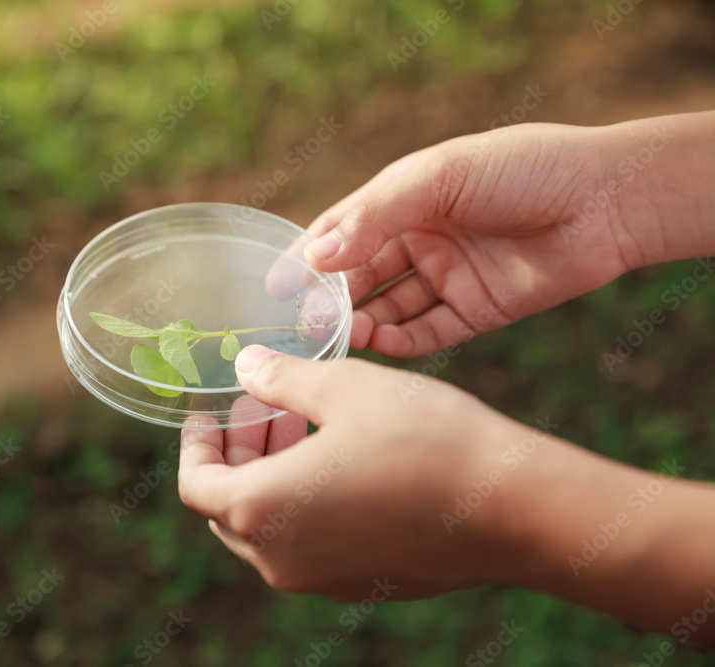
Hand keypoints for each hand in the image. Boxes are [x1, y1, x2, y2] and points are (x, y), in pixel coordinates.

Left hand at [178, 345, 554, 600]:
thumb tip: (244, 367)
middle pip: (228, 506)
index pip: (196, 483)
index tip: (210, 409)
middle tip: (266, 405)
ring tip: (305, 422)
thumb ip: (279, 379)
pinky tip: (339, 460)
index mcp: (262, 510)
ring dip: (272, 473)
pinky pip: (308, 543)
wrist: (511, 506)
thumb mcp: (341, 388)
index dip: (196, 442)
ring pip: (269, 525)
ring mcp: (320, 579)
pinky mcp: (359, 583)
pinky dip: (303, 502)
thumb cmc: (424, 439)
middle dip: (238, 452)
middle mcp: (281, 558)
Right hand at [302, 122, 633, 357]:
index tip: (276, 288)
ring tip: (347, 337)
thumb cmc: (520, 169)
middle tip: (310, 326)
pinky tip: (384, 345)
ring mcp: (448, 276)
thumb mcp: (438, 179)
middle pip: (361, 277)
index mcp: (405, 199)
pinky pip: (429, 332)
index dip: (308, 259)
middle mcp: (421, 239)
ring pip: (390, 308)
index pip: (342, 232)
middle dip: (333, 300)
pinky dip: (403, 342)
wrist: (605, 199)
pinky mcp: (476, 310)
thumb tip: (314, 258)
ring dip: (365, 324)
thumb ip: (374, 218)